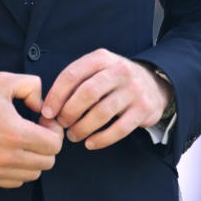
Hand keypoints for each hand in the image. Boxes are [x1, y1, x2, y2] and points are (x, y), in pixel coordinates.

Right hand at [0, 72, 63, 187]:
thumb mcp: (6, 80)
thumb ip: (33, 86)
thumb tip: (43, 106)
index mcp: (13, 133)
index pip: (54, 145)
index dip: (55, 131)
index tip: (44, 121)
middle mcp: (5, 157)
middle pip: (48, 162)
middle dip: (48, 144)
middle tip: (38, 129)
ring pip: (33, 174)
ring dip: (35, 157)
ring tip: (25, 139)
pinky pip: (16, 181)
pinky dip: (20, 168)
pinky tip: (13, 150)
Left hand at [41, 49, 172, 149]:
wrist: (153, 84)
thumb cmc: (114, 81)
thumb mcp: (97, 70)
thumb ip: (75, 83)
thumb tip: (48, 109)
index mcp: (102, 58)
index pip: (73, 74)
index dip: (56, 95)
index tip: (47, 113)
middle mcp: (120, 70)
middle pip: (87, 93)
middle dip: (69, 112)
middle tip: (62, 124)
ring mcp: (134, 89)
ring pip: (102, 112)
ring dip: (82, 128)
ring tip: (74, 135)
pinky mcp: (143, 108)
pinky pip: (119, 129)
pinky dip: (101, 139)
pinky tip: (90, 143)